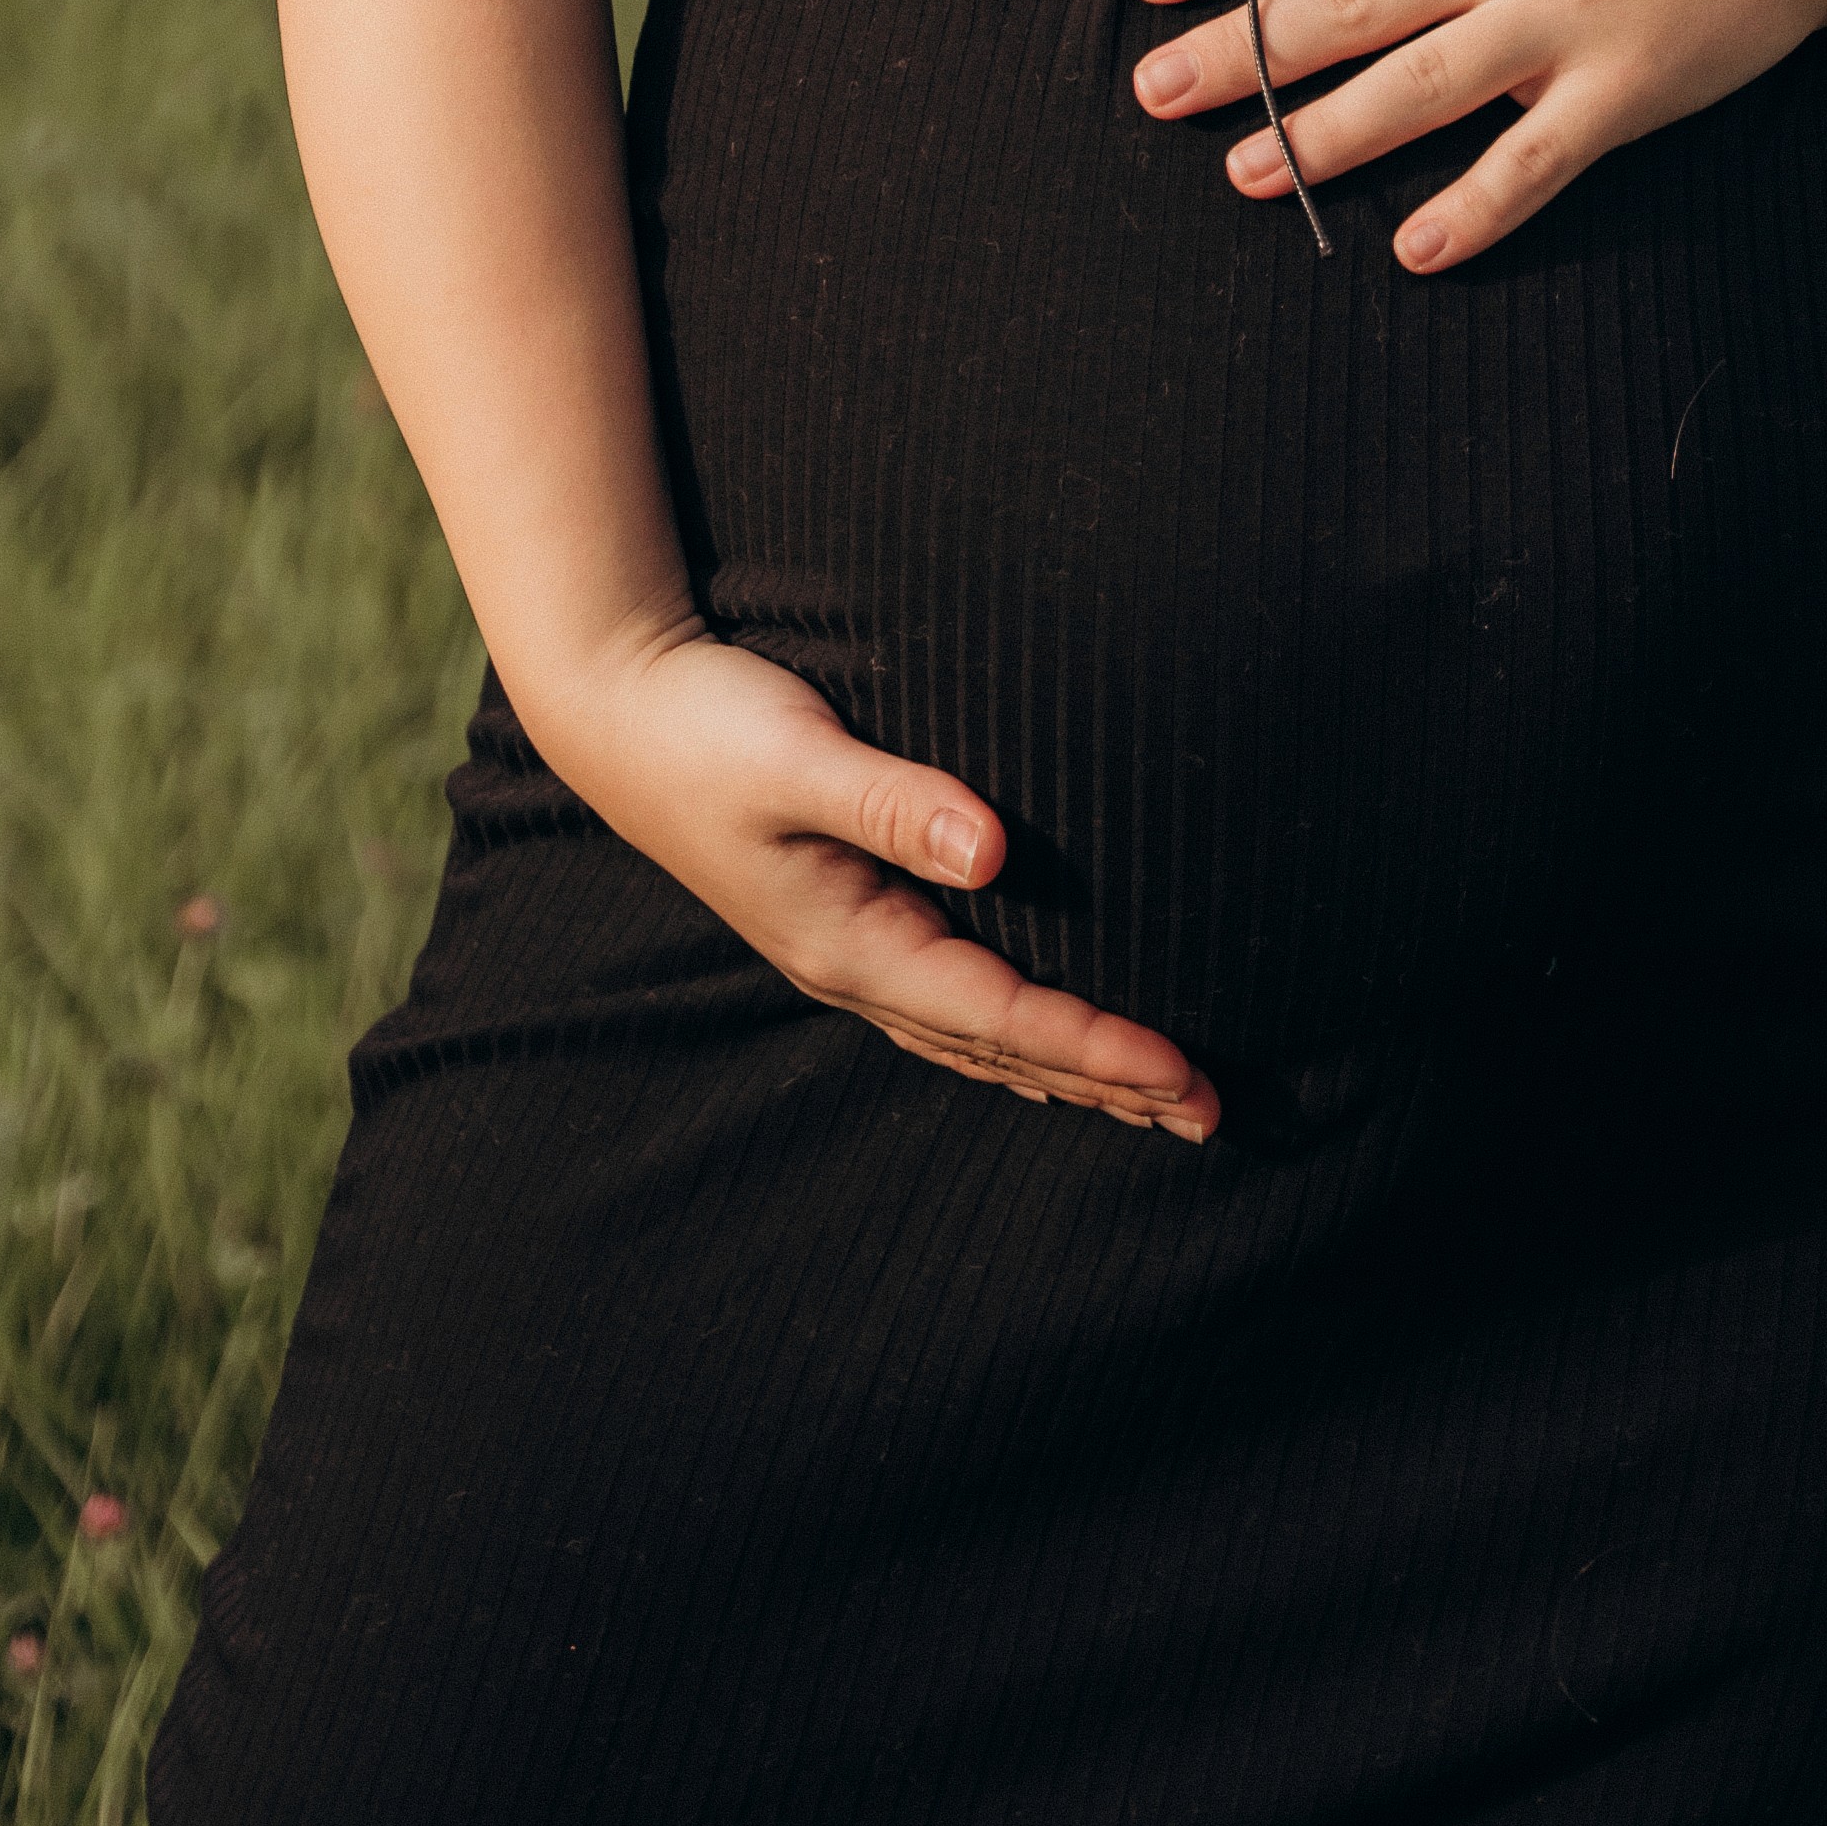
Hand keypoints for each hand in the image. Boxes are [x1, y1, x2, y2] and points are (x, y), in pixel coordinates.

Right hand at [530, 620, 1220, 1137]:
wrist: (615, 711)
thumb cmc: (708, 725)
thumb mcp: (799, 757)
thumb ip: (893, 804)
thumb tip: (994, 853)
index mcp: (851, 943)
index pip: (1002, 1017)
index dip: (1099, 1047)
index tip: (1185, 1073)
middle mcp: (853, 965)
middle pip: (1001, 1049)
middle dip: (1106, 1082)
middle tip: (1211, 1114)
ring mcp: (843, 950)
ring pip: (976, 1039)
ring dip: (1066, 1071)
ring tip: (1151, 1101)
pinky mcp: (839, 918)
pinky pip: (946, 1008)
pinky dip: (1008, 1041)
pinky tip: (1036, 1054)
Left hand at [1126, 0, 1826, 270]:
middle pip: (1338, 2)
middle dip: (1236, 51)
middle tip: (1152, 90)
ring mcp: (1561, 21)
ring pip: (1414, 89)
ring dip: (1319, 135)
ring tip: (1242, 170)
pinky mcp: (1625, 89)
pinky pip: (1535, 162)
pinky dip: (1476, 210)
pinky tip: (1416, 250)